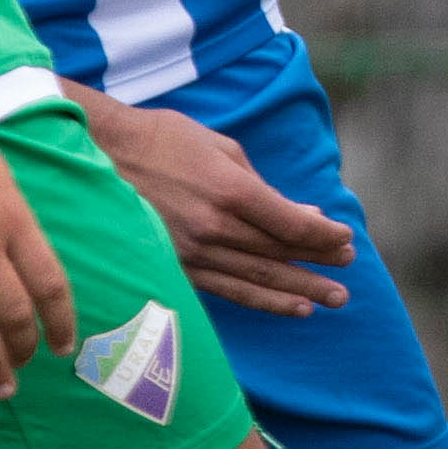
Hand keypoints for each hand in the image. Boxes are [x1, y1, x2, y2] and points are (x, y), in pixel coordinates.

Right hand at [0, 95, 72, 394]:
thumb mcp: (3, 179)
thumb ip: (16, 222)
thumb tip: (27, 261)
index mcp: (17, 219)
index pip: (51, 282)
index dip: (61, 320)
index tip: (64, 346)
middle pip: (15, 310)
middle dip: (25, 347)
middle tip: (26, 369)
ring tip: (0, 387)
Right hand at [77, 88, 354, 316]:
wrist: (98, 155)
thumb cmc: (165, 141)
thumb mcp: (222, 148)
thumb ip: (264, 186)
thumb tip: (305, 215)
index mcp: (230, 191)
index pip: (292, 225)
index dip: (324, 236)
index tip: (347, 240)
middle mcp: (213, 228)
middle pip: (279, 255)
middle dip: (319, 265)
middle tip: (349, 275)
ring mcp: (191, 253)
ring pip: (257, 279)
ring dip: (298, 291)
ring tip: (332, 300)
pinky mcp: (173, 268)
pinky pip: (226, 290)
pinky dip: (261, 300)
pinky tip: (290, 307)